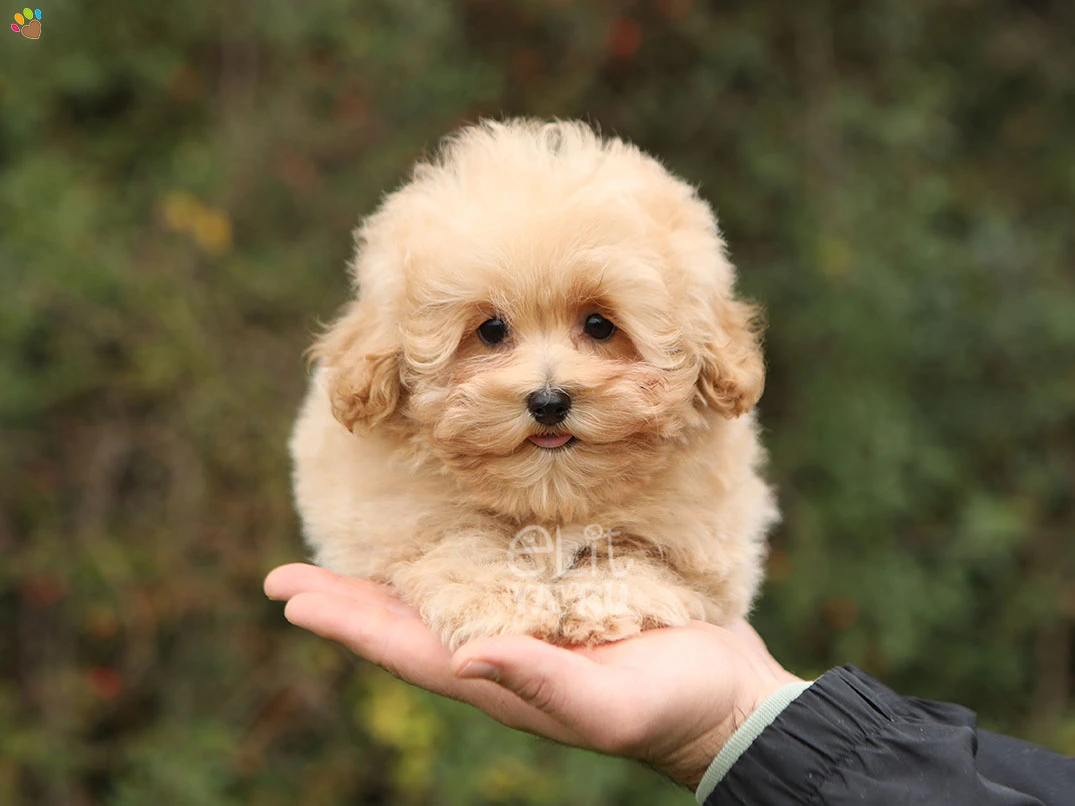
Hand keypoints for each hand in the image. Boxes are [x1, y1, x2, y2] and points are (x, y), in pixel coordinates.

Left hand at [264, 563, 802, 788]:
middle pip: (406, 623)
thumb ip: (544, 685)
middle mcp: (501, 650)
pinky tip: (435, 541)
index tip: (291, 595)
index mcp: (502, 678)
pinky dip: (448, 559)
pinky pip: (487, 576)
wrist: (726, 698)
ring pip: (438, 598)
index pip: (407, 650)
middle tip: (284, 577)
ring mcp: (527, 625)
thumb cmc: (674, 705)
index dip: (348, 624)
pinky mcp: (557, 601)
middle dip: (346, 601)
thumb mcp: (613, 703)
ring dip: (385, 581)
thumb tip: (465, 658)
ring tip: (338, 561)